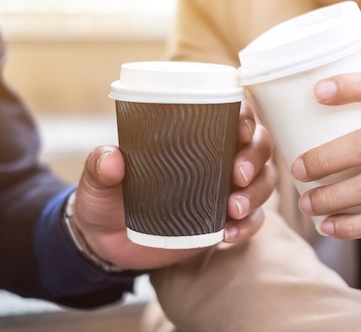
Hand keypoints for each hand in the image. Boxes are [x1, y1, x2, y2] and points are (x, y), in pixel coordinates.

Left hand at [73, 101, 275, 269]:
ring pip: (263, 181)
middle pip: (258, 145)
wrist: (109, 245)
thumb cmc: (107, 201)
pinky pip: (254, 220)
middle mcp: (218, 157)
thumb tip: (112, 158)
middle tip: (239, 175)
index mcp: (194, 137)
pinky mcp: (226, 220)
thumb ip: (99, 168)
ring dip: (257, 193)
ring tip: (234, 209)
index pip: (231, 114)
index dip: (245, 117)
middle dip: (255, 158)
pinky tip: (230, 235)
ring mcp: (226, 189)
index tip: (240, 131)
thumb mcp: (97, 184)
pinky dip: (250, 226)